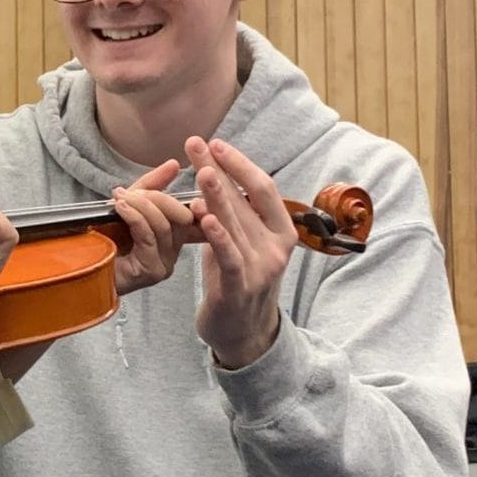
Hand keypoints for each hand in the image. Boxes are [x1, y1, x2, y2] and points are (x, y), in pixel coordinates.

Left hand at [109, 160, 189, 294]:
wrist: (82, 268)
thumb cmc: (104, 240)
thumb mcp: (130, 205)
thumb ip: (152, 186)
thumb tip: (174, 164)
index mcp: (172, 239)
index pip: (187, 213)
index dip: (176, 196)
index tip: (163, 180)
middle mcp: (172, 253)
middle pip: (180, 218)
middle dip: (157, 198)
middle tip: (131, 193)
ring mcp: (164, 264)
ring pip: (163, 225)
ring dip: (141, 206)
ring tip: (121, 199)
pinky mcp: (151, 270)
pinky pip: (148, 236)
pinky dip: (134, 217)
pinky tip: (121, 208)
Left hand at [187, 135, 294, 368]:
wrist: (241, 333)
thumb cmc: (236, 282)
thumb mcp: (240, 244)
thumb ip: (234, 216)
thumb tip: (215, 177)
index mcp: (281, 232)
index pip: (261, 188)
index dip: (239, 163)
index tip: (216, 143)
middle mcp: (276, 247)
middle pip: (245, 200)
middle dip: (219, 169)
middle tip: (195, 143)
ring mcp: (260, 268)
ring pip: (236, 224)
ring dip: (216, 195)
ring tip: (201, 170)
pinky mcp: (239, 287)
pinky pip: (228, 256)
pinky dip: (218, 234)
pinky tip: (204, 215)